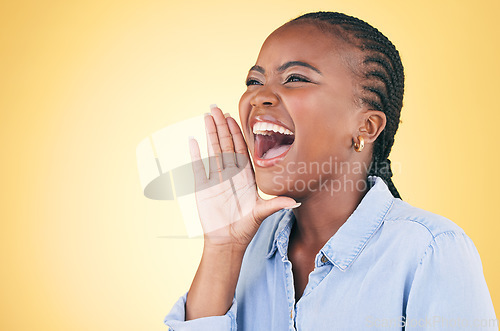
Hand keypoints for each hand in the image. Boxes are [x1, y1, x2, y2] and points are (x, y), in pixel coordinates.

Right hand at [188, 105, 297, 247]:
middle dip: (221, 126)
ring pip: (212, 151)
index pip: (240, 149)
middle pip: (225, 144)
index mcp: (245, 175)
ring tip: (206, 116)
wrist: (228, 240)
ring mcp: (216, 179)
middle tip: (216, 108)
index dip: (237, 132)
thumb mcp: (261, 213)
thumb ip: (275, 205)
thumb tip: (294, 201)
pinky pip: (199, 168)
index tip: (233, 117)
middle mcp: (230, 173)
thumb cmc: (245, 226)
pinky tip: (193, 140)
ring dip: (210, 134)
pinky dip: (196, 155)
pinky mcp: (203, 188)